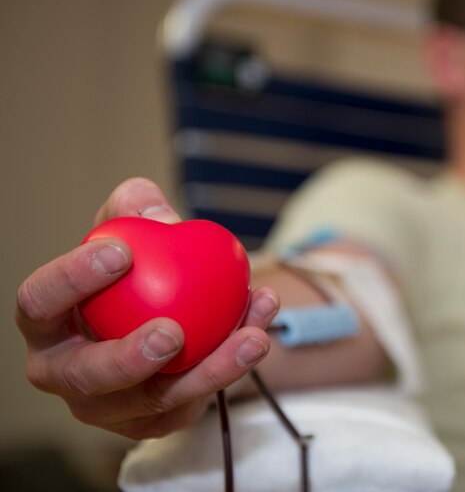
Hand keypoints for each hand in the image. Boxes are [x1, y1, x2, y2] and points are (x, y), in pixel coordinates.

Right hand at [16, 177, 279, 438]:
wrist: (171, 307)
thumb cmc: (136, 266)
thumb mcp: (132, 225)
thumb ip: (137, 206)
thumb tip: (163, 220)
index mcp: (47, 323)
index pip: (39, 302)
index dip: (71, 279)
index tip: (121, 252)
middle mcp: (67, 373)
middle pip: (87, 377)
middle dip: (126, 360)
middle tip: (172, 332)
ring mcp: (110, 407)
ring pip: (156, 399)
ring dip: (210, 369)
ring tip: (252, 336)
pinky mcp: (155, 421)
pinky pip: (196, 398)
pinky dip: (233, 364)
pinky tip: (261, 328)